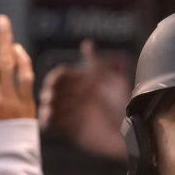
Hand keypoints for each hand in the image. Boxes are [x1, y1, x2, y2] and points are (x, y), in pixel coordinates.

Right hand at [38, 40, 130, 160]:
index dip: (60, 77)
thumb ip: (98, 64)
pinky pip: (51, 125)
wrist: (129, 131)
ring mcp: (71, 114)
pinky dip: (45, 121)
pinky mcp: (70, 130)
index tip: (62, 82)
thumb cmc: (125, 105)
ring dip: (47, 106)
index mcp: (83, 84)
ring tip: (52, 109)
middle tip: (55, 96)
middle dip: (51, 92)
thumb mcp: (114, 80)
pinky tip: (49, 120)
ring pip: (48, 106)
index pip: (61, 75)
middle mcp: (75, 98)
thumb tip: (86, 43)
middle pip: (52, 90)